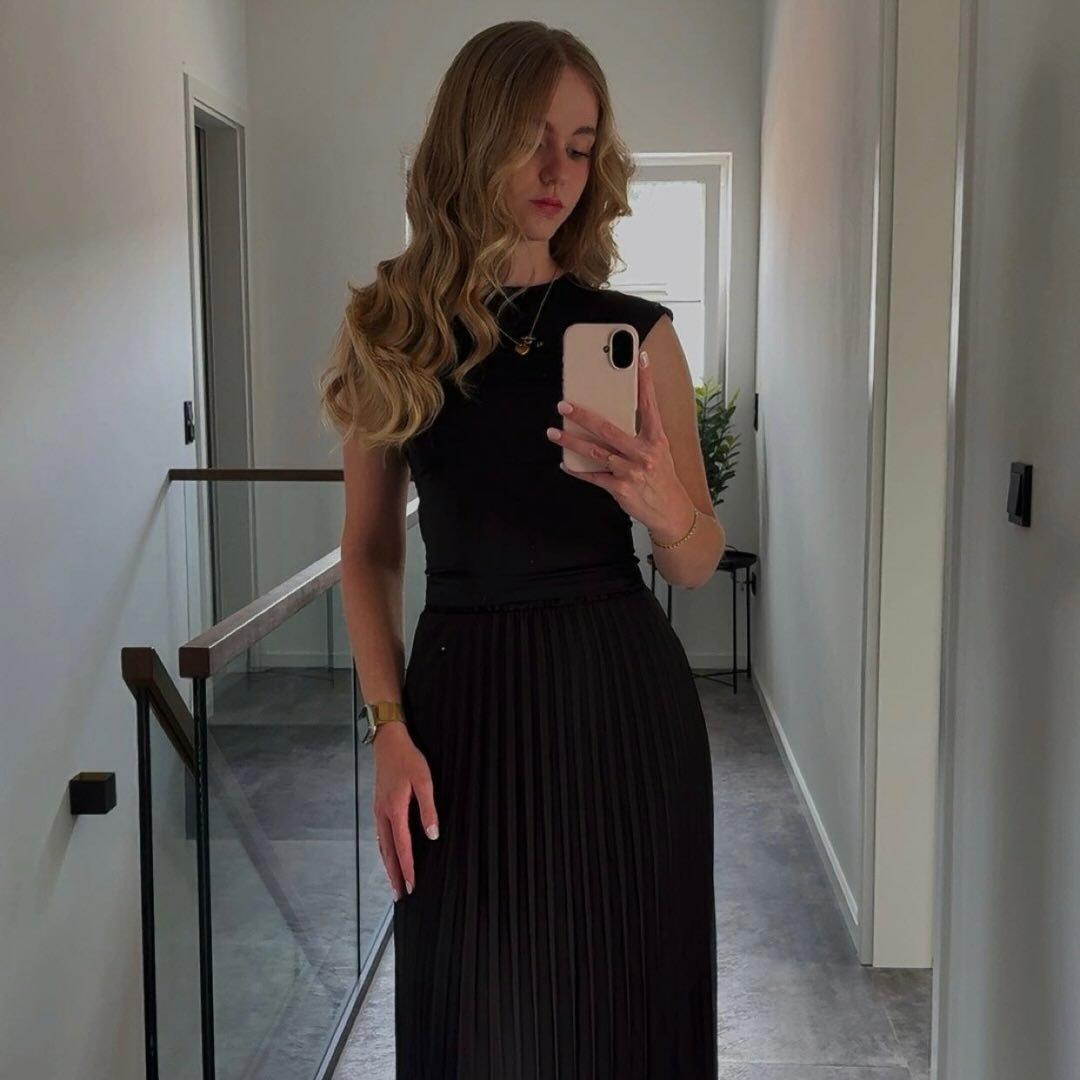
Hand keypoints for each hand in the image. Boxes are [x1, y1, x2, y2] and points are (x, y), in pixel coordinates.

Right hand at [372, 723, 439, 899]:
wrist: (387, 742)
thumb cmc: (407, 759)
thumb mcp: (424, 780)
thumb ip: (428, 808)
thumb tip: (432, 834)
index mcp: (395, 810)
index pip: (402, 847)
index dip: (408, 868)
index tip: (412, 885)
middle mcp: (383, 814)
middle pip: (387, 852)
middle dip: (394, 875)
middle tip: (400, 895)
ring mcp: (378, 811)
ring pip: (381, 846)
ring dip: (388, 866)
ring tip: (394, 882)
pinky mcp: (378, 807)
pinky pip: (379, 836)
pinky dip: (384, 851)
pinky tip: (388, 855)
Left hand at [547, 349, 696, 540]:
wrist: (671, 512)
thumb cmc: (663, 479)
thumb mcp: (660, 453)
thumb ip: (640, 435)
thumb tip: (613, 418)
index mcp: (656, 439)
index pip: (650, 404)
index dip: (645, 381)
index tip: (640, 359)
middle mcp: (643, 453)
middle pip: (607, 429)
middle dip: (582, 416)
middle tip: (564, 406)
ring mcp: (630, 471)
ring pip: (594, 452)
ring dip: (570, 442)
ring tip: (553, 433)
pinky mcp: (619, 488)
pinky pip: (592, 476)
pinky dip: (577, 470)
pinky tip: (565, 464)